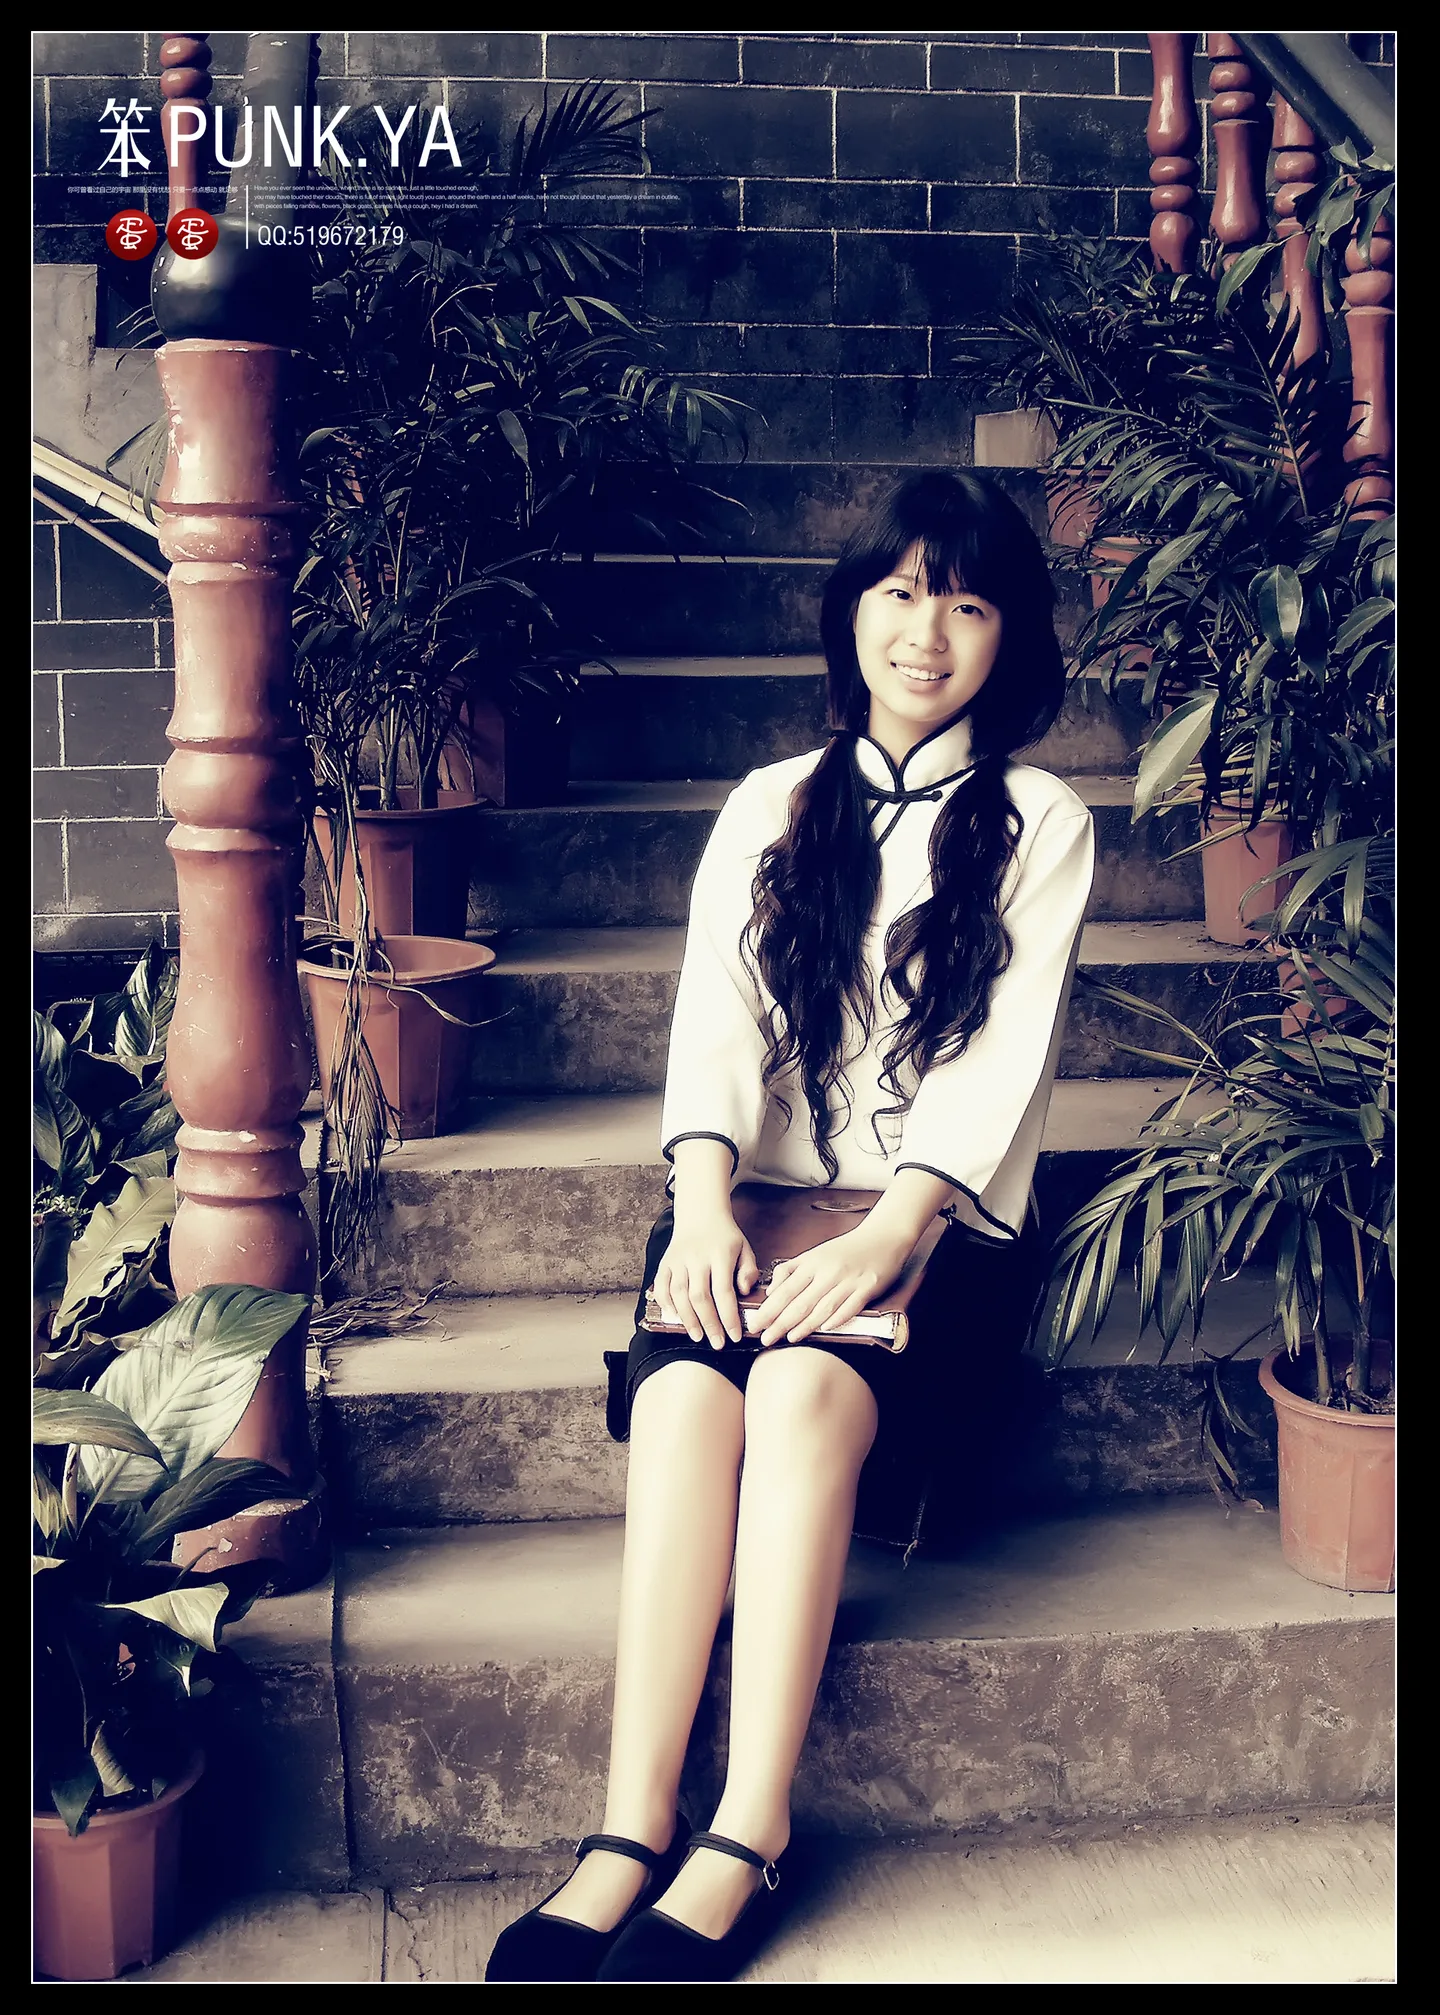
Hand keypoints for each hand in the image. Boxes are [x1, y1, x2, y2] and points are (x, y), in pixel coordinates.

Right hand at [652, 1212, 760, 1348]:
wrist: (700, 1213)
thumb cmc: (725, 1236)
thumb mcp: (745, 1248)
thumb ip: (748, 1271)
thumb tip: (744, 1292)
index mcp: (720, 1254)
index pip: (724, 1291)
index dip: (728, 1317)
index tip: (735, 1336)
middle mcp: (696, 1257)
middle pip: (699, 1297)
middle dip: (709, 1324)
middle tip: (717, 1343)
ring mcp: (678, 1259)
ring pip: (679, 1294)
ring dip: (688, 1319)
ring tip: (698, 1336)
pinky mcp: (665, 1262)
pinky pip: (661, 1286)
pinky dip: (666, 1304)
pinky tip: (675, 1318)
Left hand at [751, 1224, 914, 1346]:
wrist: (882, 1237)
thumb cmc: (846, 1249)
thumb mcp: (814, 1254)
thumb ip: (790, 1271)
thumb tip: (770, 1292)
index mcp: (812, 1263)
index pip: (785, 1289)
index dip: (769, 1308)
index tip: (755, 1324)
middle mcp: (828, 1271)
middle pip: (800, 1301)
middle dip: (780, 1322)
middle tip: (765, 1338)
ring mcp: (848, 1280)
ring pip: (823, 1306)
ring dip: (805, 1325)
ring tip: (789, 1338)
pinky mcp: (868, 1287)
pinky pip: (851, 1306)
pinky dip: (837, 1318)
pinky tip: (825, 1329)